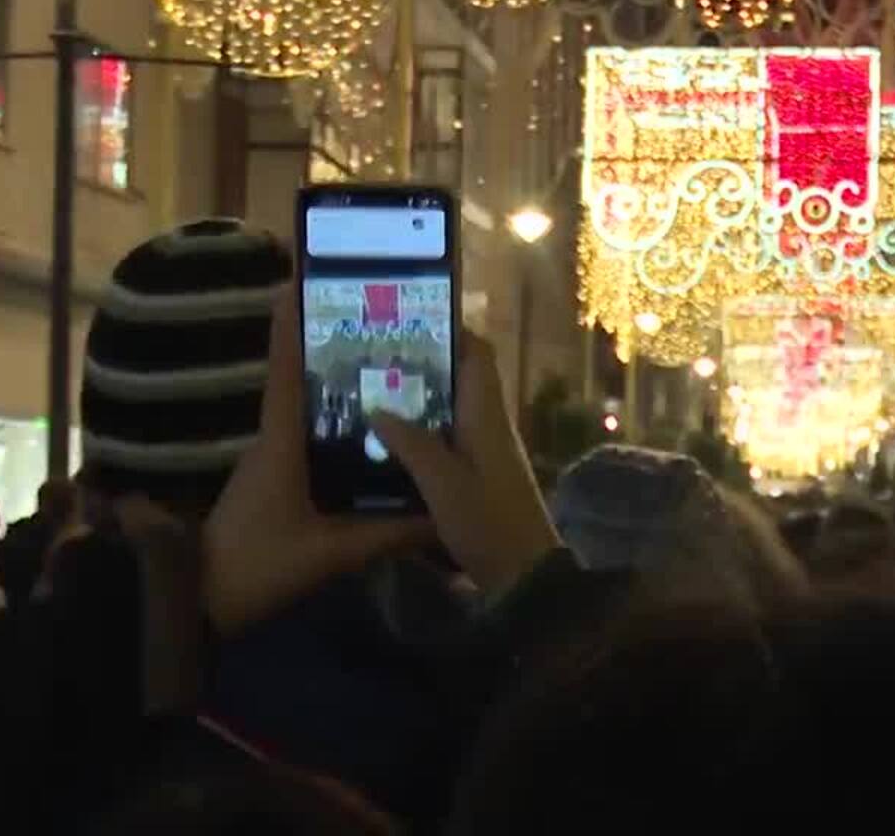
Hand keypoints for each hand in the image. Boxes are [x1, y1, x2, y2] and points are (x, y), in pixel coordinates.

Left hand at [202, 288, 431, 633]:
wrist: (196, 605)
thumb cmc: (258, 565)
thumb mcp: (328, 553)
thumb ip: (386, 535)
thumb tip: (443, 517)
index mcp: (280, 443)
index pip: (287, 372)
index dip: (292, 327)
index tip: (303, 283)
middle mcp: (272, 443)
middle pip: (304, 387)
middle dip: (338, 357)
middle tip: (386, 333)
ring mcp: (269, 466)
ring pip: (309, 418)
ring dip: (341, 396)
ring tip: (393, 378)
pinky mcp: (271, 489)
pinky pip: (309, 447)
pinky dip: (337, 433)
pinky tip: (372, 442)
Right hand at [374, 332, 561, 595]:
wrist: (524, 575)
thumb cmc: (488, 522)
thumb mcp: (442, 483)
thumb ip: (411, 442)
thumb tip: (378, 404)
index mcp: (487, 415)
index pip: (477, 355)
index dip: (449, 331)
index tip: (408, 320)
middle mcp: (490, 425)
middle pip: (459, 379)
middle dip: (421, 364)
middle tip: (372, 356)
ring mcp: (487, 452)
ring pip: (451, 410)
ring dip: (417, 400)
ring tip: (369, 391)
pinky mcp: (480, 477)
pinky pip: (449, 440)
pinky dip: (421, 433)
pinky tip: (387, 442)